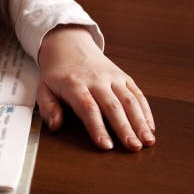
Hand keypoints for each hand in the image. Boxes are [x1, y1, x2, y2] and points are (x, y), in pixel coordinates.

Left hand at [37, 25, 155, 150]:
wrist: (69, 45)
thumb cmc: (56, 73)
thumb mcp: (43, 88)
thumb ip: (48, 107)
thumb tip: (55, 125)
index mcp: (74, 84)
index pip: (88, 108)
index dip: (98, 128)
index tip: (106, 146)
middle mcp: (96, 80)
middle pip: (113, 106)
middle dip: (124, 129)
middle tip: (133, 148)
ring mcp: (112, 77)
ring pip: (129, 101)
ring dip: (140, 122)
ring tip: (148, 141)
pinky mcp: (124, 77)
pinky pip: (137, 94)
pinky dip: (146, 111)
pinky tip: (150, 127)